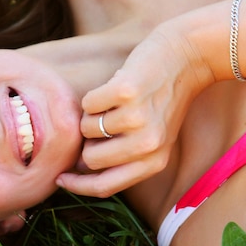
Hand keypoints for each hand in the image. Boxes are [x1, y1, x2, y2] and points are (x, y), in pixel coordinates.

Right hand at [57, 27, 210, 196]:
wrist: (185, 58)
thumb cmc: (162, 99)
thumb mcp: (154, 138)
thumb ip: (123, 158)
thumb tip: (80, 167)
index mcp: (155, 162)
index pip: (105, 186)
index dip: (77, 186)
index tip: (60, 178)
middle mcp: (148, 144)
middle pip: (90, 159)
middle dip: (87, 142)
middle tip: (104, 122)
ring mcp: (137, 118)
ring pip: (86, 129)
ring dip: (92, 116)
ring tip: (114, 103)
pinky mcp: (127, 92)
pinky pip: (88, 104)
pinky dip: (95, 96)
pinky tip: (114, 88)